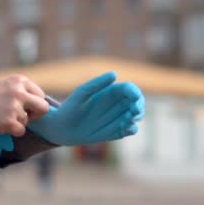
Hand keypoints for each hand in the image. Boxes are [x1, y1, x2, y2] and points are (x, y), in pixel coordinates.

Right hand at [0, 75, 49, 136]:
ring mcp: (15, 107)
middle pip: (43, 107)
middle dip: (36, 114)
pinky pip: (21, 131)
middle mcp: (20, 92)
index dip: (35, 104)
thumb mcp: (5, 85)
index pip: (40, 95)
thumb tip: (39, 104)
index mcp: (20, 80)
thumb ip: (21, 91)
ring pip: (28, 121)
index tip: (26, 107)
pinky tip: (0, 124)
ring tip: (1, 116)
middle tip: (25, 117)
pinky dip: (12, 131)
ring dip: (17, 122)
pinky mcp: (10, 121)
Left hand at [27, 71, 143, 145]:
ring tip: (126, 120)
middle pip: (138, 101)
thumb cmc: (71, 107)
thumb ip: (97, 83)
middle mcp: (117, 104)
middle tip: (133, 112)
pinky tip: (123, 128)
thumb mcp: (82, 93)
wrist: (64, 128)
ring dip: (136, 117)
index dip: (135, 92)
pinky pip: (132, 129)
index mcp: (111, 92)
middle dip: (139, 106)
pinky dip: (132, 128)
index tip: (134, 99)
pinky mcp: (118, 131)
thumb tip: (114, 74)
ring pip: (137, 115)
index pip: (130, 88)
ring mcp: (118, 117)